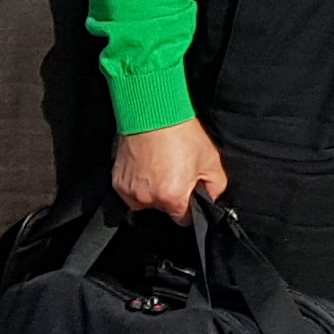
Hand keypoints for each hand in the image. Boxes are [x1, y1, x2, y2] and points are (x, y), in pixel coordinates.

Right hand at [112, 119, 227, 217]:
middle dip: (171, 196)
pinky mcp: (117, 183)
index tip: (189, 195)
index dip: (189, 208)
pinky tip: (147, 166)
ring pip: (146, 202)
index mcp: (172, 198)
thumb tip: (213, 201)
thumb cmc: (181, 134)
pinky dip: (139, 183)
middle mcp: (148, 199)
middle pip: (164, 209)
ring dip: (153, 190)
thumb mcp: (210, 160)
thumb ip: (216, 187)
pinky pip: (131, 192)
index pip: (183, 219)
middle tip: (176, 173)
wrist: (153, 113)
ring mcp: (130, 192)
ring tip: (161, 167)